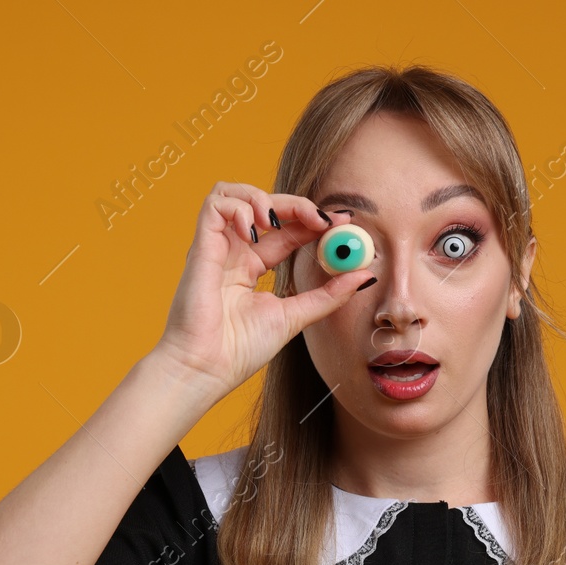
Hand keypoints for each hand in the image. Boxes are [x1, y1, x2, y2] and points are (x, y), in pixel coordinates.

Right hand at [151, 181, 374, 399]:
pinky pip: (214, 204)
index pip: (286, 232)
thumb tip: (365, 276)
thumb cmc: (240, 350)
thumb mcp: (295, 316)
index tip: (343, 221)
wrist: (206, 368)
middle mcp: (234, 253)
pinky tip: (254, 227)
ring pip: (234, 194)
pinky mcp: (200, 246)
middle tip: (324, 220)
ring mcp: (216, 248)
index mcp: (252, 268)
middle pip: (266, 208)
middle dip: (298, 206)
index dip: (313, 221)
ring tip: (278, 221)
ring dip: (262, 197)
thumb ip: (329, 295)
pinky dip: (238, 205)